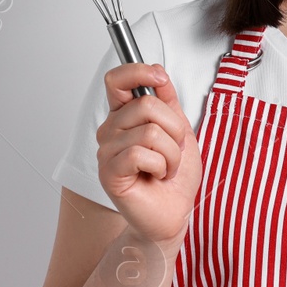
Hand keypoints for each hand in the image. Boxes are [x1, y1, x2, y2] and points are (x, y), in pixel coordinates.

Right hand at [96, 62, 200, 250]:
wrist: (174, 214)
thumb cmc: (174, 177)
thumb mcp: (180, 131)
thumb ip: (168, 103)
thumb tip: (158, 75)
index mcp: (124, 117)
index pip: (117, 80)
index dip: (139, 71)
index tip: (160, 78)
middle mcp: (110, 131)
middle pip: (146, 105)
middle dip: (174, 128)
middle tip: (174, 149)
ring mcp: (107, 152)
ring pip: (149, 131)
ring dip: (171, 153)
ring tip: (167, 167)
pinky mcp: (110, 173)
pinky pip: (141, 153)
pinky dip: (161, 166)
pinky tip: (158, 176)